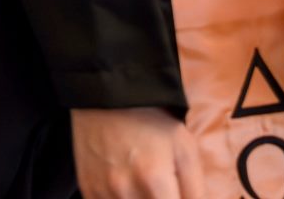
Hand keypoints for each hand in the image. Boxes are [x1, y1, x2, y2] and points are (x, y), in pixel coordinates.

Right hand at [72, 107, 202, 198]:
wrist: (105, 94)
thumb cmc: (152, 121)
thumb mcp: (185, 149)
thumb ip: (197, 192)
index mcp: (155, 181)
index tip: (175, 197)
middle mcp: (125, 191)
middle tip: (162, 192)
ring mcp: (102, 192)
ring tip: (146, 189)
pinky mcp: (87, 190)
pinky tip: (129, 191)